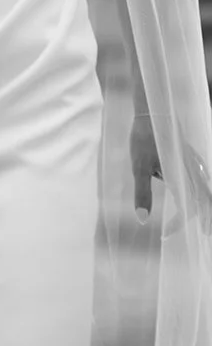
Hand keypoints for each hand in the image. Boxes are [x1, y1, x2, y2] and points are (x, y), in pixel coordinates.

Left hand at [132, 112, 211, 233]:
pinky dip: (200, 192)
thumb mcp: (139, 166)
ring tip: (204, 221)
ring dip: (205, 205)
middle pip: (205, 201)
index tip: (165, 233)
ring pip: (205, 189)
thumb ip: (143, 193)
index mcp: (184, 176)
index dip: (178, 224)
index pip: (187, 209)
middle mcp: (194, 171)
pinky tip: (194, 194)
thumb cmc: (144, 138)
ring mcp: (193, 163)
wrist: (151, 110)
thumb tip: (142, 220)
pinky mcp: (189, 157)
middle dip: (206, 218)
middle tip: (206, 235)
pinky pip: (200, 179)